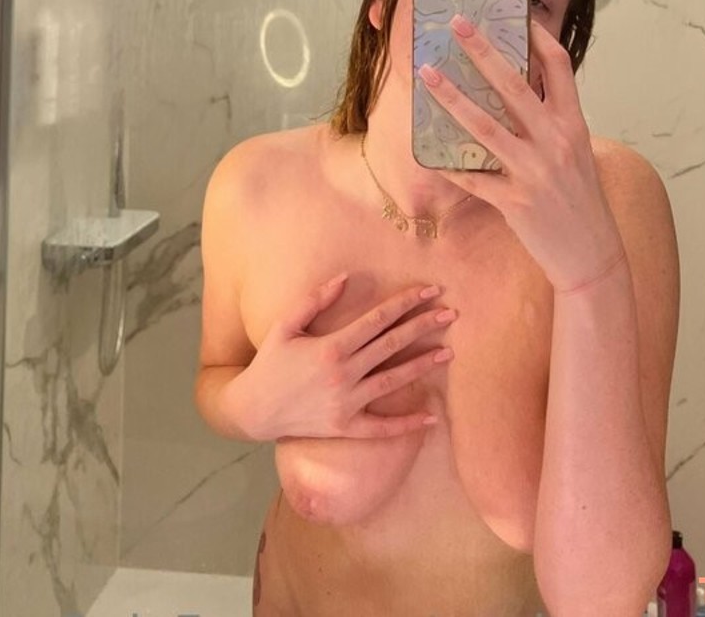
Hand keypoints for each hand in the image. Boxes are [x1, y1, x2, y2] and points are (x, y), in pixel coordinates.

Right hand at [238, 274, 453, 440]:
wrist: (253, 410)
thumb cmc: (270, 362)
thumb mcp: (285, 325)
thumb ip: (315, 300)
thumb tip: (346, 277)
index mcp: (331, 347)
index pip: (378, 319)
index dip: (405, 302)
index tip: (429, 290)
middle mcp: (343, 374)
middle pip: (392, 345)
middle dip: (423, 326)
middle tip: (451, 313)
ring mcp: (346, 403)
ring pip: (393, 381)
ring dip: (423, 365)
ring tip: (449, 352)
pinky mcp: (345, 427)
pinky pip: (382, 427)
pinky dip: (407, 424)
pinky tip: (431, 417)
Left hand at [419, 15, 626, 292]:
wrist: (592, 255)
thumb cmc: (580, 200)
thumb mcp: (576, 152)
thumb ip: (551, 121)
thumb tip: (515, 91)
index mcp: (573, 124)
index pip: (559, 68)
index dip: (537, 37)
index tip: (517, 15)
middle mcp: (555, 141)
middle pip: (514, 85)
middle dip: (483, 50)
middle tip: (458, 24)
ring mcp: (534, 171)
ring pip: (485, 125)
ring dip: (453, 97)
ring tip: (428, 74)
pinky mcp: (514, 200)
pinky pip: (473, 176)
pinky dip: (450, 163)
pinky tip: (428, 151)